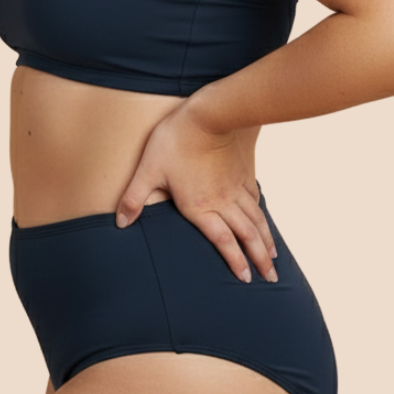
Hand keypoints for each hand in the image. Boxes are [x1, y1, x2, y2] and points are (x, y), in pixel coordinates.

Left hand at [115, 102, 278, 283]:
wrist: (208, 114)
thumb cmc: (174, 141)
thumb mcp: (148, 169)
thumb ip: (134, 198)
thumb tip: (120, 222)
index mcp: (200, 206)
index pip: (223, 241)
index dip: (235, 261)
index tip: (246, 279)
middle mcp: (223, 201)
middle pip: (246, 235)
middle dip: (259, 259)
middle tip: (271, 278)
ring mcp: (235, 187)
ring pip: (256, 219)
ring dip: (265, 240)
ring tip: (273, 257)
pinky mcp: (242, 172)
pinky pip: (255, 199)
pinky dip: (262, 215)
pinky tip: (264, 221)